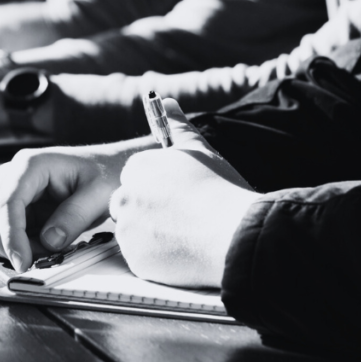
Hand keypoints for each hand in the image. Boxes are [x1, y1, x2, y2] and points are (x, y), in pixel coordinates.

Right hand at [0, 139, 153, 271]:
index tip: (23, 263)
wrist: (109, 169)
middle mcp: (11, 176)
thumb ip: (74, 216)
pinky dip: (12, 248)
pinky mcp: (13, 208)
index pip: (6, 203)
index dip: (11, 236)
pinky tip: (38, 248)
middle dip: (9, 246)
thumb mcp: (99, 194)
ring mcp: (9, 191)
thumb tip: (49, 241)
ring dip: (10, 248)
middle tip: (43, 260)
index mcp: (29, 165)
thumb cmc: (105, 174)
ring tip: (46, 251)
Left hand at [110, 99, 259, 287]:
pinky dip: (157, 259)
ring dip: (153, 235)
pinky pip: (141, 259)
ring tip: (186, 235)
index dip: (158, 188)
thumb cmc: (221, 191)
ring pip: (134, 233)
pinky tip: (182, 252)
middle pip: (129, 205)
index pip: (136, 178)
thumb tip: (167, 101)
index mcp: (138, 168)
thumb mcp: (201, 151)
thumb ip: (178, 127)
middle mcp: (125, 196)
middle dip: (149, 211)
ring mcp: (127, 229)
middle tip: (182, 218)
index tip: (178, 196)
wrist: (235, 235)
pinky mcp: (135, 260)